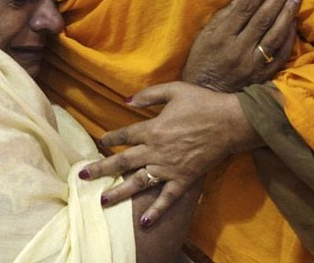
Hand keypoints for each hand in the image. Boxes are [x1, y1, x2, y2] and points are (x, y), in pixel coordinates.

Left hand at [79, 82, 261, 224]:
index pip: (123, 136)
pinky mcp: (185, 179)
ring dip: (119, 192)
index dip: (109, 139)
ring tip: (102, 200)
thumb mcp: (173, 90)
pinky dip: (156, 211)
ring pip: (138, 182)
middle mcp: (156, 151)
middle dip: (101, 169)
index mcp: (152, 129)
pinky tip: (143, 222)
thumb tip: (125, 100)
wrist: (231, 122)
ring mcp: (170, 167)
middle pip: (122, 162)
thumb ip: (148, 95)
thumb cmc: (202, 103)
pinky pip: (167, 198)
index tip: (100, 142)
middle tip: (82, 176)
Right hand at [182, 0, 302, 91]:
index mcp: (221, 37)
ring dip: (288, 12)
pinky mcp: (262, 75)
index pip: (245, 8)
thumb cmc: (201, 61)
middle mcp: (237, 50)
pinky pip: (280, 54)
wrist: (206, 94)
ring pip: (275, 34)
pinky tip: (293, 22)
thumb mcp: (203, 38)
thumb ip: (222, 17)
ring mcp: (252, 63)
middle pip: (263, 18)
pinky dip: (289, 37)